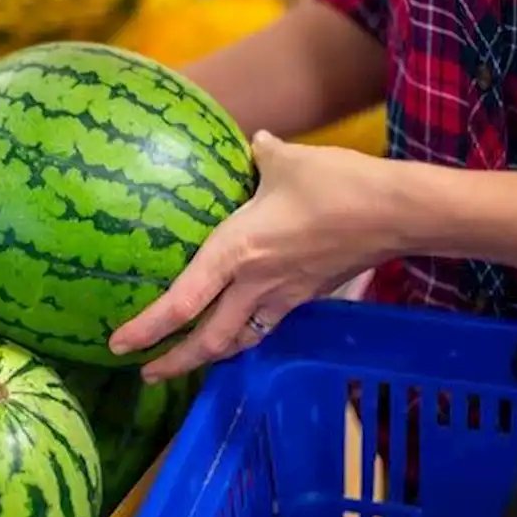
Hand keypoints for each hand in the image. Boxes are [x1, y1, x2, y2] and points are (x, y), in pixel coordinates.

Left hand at [109, 131, 400, 382]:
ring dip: (208, 355)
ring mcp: (283, 296)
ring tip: (186, 360)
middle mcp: (255, 283)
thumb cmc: (337, 185)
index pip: (182, 303)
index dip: (148, 329)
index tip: (119, 344)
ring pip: (237, 339)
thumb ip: (262, 155)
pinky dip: (243, 336)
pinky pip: (264, 325)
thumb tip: (255, 142)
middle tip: (145, 373)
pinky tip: (238, 329)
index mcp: (237, 251)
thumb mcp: (288, 161)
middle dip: (173, 362)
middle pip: (207, 340)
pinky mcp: (306, 295)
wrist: (397, 214)